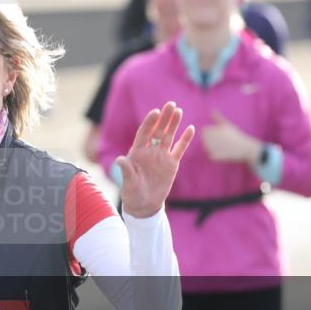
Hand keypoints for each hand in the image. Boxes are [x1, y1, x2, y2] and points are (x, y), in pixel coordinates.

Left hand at [117, 101, 194, 217]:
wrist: (144, 205)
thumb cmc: (132, 193)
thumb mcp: (128, 183)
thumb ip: (126, 170)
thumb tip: (120, 159)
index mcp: (137, 152)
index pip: (144, 133)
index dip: (149, 122)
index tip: (155, 112)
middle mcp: (149, 151)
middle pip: (157, 131)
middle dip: (164, 118)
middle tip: (170, 104)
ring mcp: (161, 156)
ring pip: (168, 136)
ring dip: (173, 124)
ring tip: (179, 110)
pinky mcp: (171, 164)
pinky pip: (179, 149)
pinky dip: (185, 139)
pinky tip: (190, 128)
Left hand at [200, 111, 262, 162]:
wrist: (245, 148)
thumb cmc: (235, 135)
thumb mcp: (226, 124)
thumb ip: (217, 117)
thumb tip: (212, 109)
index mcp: (211, 130)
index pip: (204, 131)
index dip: (211, 133)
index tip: (220, 134)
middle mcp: (209, 139)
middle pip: (204, 140)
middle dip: (211, 140)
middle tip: (223, 141)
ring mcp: (210, 148)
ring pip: (207, 148)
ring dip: (213, 148)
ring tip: (224, 146)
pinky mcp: (213, 156)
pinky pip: (211, 155)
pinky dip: (216, 155)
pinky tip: (224, 153)